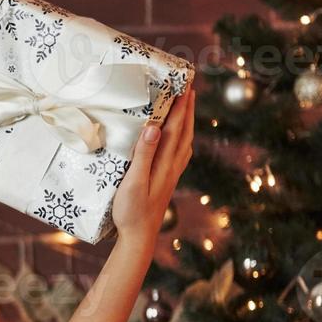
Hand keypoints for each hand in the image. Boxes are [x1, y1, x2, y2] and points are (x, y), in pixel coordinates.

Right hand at [111, 86, 195, 243]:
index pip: (175, 127)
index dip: (180, 105)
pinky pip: (179, 152)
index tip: (184, 84)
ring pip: (184, 141)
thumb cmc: (132, 211)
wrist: (139, 237)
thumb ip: (144, 155)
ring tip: (186, 106)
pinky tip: (178, 139)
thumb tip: (154, 128)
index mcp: (165, 162)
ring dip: (186, 121)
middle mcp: (172, 165)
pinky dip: (181, 138)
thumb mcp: (133, 182)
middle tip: (189, 87)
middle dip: (187, 108)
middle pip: (184, 131)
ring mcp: (172, 173)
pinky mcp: (167, 180)